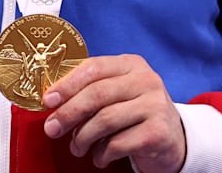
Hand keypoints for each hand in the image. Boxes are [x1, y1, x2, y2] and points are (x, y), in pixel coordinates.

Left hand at [42, 54, 184, 172]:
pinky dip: (102, 153)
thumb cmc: (135, 115)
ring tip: (77, 148)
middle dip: (69, 113)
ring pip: (105, 120)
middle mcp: (147, 80)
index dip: (67, 84)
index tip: (48, 100)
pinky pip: (118, 143)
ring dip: (83, 137)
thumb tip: (53, 101)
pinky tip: (100, 157)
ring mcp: (155, 105)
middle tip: (52, 128)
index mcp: (132, 64)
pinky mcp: (159, 132)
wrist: (173, 139)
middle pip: (97, 94)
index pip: (94, 67)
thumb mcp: (118, 94)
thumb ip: (91, 90)